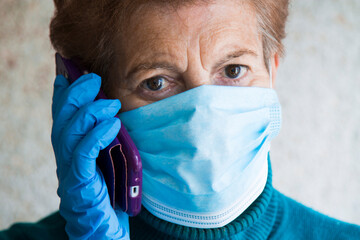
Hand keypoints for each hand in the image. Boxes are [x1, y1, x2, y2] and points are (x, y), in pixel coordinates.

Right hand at [51, 73, 128, 239]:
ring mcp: (69, 171)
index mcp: (70, 148)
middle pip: (62, 119)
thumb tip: (112, 108)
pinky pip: (83, 154)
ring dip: (90, 113)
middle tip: (94, 79)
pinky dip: (97, 135)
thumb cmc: (111, 188)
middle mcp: (65, 157)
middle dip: (75, 94)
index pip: (62, 114)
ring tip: (111, 102)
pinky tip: (113, 124)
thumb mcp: (109, 155)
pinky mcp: (80, 183)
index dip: (63, 91)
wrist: (106, 226)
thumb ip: (105, 134)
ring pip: (70, 133)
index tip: (70, 69)